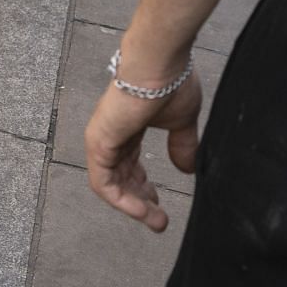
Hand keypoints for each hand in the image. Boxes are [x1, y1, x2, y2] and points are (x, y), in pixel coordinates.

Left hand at [83, 58, 203, 233]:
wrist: (159, 65)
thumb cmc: (169, 83)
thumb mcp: (181, 122)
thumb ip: (181, 146)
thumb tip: (187, 168)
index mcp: (128, 128)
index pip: (129, 164)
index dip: (143, 187)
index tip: (159, 203)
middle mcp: (112, 134)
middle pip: (120, 177)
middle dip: (139, 201)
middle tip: (158, 220)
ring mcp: (102, 138)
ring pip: (111, 184)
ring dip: (133, 206)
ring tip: (155, 221)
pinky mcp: (98, 142)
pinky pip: (103, 182)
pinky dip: (121, 201)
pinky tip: (142, 211)